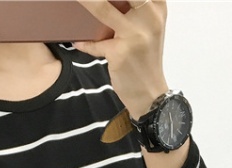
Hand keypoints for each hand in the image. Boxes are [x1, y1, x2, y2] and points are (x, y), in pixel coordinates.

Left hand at [73, 0, 169, 118]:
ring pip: (102, 8)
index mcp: (157, 5)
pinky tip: (78, 42)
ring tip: (74, 0)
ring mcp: (136, 33)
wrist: (151, 94)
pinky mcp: (122, 52)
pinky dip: (85, 43)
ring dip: (84, 2)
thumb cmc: (145, 59)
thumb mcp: (148, 28)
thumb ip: (134, 8)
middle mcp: (150, 15)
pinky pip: (96, 43)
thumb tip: (102, 2)